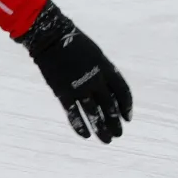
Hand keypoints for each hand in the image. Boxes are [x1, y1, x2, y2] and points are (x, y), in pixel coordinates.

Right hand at [15, 0, 132, 142]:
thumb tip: (109, 90)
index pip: (122, 92)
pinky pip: (73, 113)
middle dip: (115, 122)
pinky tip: (85, 135)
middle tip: (118, 134)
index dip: (126, 106)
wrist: (50, 37)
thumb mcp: (95, 54)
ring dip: (101, 128)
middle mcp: (95, 80)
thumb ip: (102, 72)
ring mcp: (79, 87)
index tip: (127, 118)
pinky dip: (79, 125)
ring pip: (94, 113)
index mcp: (105, 68)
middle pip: (110, 106)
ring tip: (106, 140)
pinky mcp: (63, 92)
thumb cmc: (73, 43)